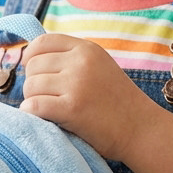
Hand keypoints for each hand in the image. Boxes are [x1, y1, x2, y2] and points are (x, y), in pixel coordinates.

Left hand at [19, 33, 152, 160]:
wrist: (141, 129)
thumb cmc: (117, 102)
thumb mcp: (99, 67)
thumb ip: (72, 59)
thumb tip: (31, 59)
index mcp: (87, 49)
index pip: (42, 43)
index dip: (31, 58)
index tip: (36, 74)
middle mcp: (80, 62)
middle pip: (33, 66)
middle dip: (34, 84)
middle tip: (47, 98)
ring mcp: (76, 84)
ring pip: (30, 86)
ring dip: (33, 100)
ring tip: (50, 110)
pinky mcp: (72, 108)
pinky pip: (33, 105)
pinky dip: (31, 113)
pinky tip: (42, 118)